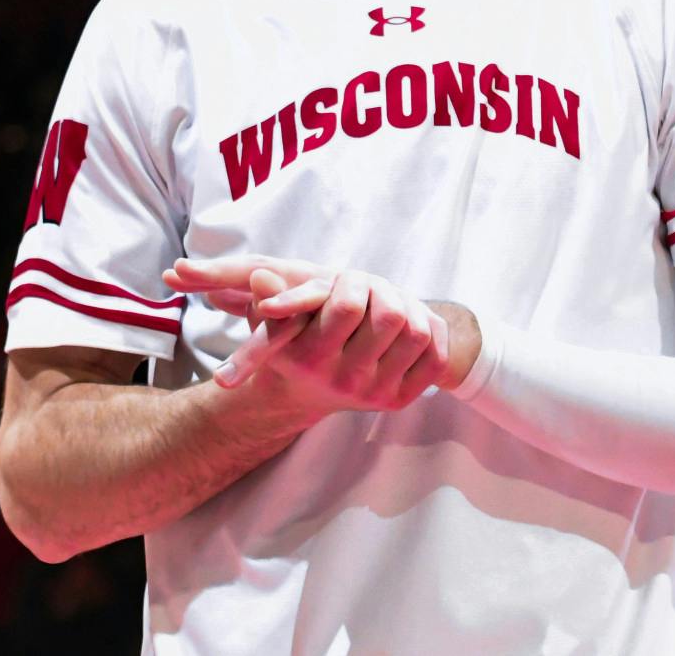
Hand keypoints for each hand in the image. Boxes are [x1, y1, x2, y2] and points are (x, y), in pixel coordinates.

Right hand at [165, 257, 449, 414]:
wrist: (318, 386)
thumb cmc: (293, 339)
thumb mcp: (272, 312)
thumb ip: (262, 290)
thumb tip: (240, 275)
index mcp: (308, 357)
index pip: (347, 304)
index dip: (350, 283)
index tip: (345, 280)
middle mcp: (342, 382)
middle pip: (389, 314)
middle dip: (382, 291)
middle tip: (369, 289)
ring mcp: (374, 394)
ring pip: (415, 330)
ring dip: (407, 308)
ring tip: (387, 306)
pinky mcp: (400, 400)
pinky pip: (434, 355)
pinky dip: (427, 333)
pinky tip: (409, 329)